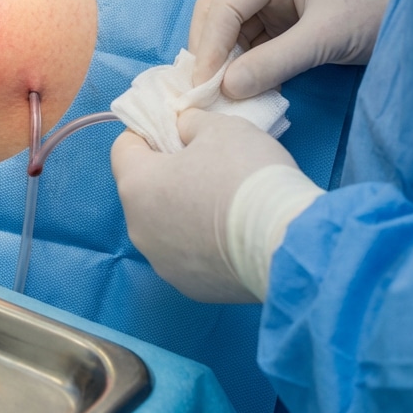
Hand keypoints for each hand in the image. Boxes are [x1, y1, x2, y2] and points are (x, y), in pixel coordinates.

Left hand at [111, 109, 298, 301]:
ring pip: (165, 227)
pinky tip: (234, 235)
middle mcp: (139, 229)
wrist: (288, 242)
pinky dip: (203, 244)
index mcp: (136, 186)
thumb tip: (183, 130)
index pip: (124, 150)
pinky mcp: (191, 288)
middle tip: (206, 165)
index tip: (174, 131)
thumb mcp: (220, 128)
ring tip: (225, 202)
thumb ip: (191, 124)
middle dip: (168, 175)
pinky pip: (189, 256)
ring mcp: (163, 263)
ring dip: (184, 212)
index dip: (148, 134)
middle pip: (144, 191)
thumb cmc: (246, 175)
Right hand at [188, 0, 402, 97]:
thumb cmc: (379, 8)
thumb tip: (227, 89)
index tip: (203, 83)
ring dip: (222, 62)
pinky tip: (241, 89)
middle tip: (202, 90)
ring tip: (219, 95)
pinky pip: (249, 44)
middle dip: (208, 50)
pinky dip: (242, 67)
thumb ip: (275, 62)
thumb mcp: (327, 36)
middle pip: (216, 11)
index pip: (225, 1)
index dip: (209, 44)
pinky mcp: (281, 22)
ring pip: (228, 30)